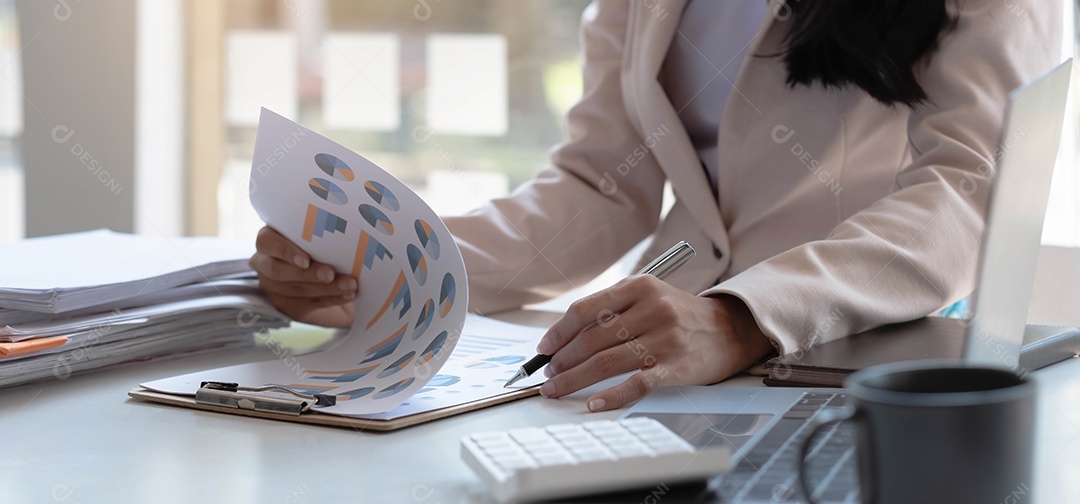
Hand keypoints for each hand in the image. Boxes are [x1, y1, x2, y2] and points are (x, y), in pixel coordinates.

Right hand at [249, 226, 357, 327]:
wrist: (329, 273)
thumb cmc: (320, 243)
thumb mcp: (317, 233)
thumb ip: (320, 231)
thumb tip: (344, 228)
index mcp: (269, 239)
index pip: (266, 242)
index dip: (285, 251)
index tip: (306, 260)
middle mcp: (266, 263)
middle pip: (279, 271)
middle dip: (308, 274)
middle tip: (330, 274)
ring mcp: (274, 287)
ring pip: (297, 289)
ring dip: (327, 288)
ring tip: (349, 284)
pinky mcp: (289, 305)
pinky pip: (310, 303)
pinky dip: (333, 298)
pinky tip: (349, 294)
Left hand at [535, 275, 774, 411]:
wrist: (730, 329)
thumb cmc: (679, 315)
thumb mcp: (647, 297)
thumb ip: (611, 310)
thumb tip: (565, 338)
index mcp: (639, 287)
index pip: (585, 310)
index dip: (559, 332)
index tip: (544, 348)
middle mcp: (651, 309)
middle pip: (592, 339)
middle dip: (563, 360)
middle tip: (549, 374)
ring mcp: (664, 339)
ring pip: (607, 362)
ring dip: (575, 379)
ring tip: (557, 388)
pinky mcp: (675, 366)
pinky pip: (636, 384)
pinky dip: (611, 396)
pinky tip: (593, 404)